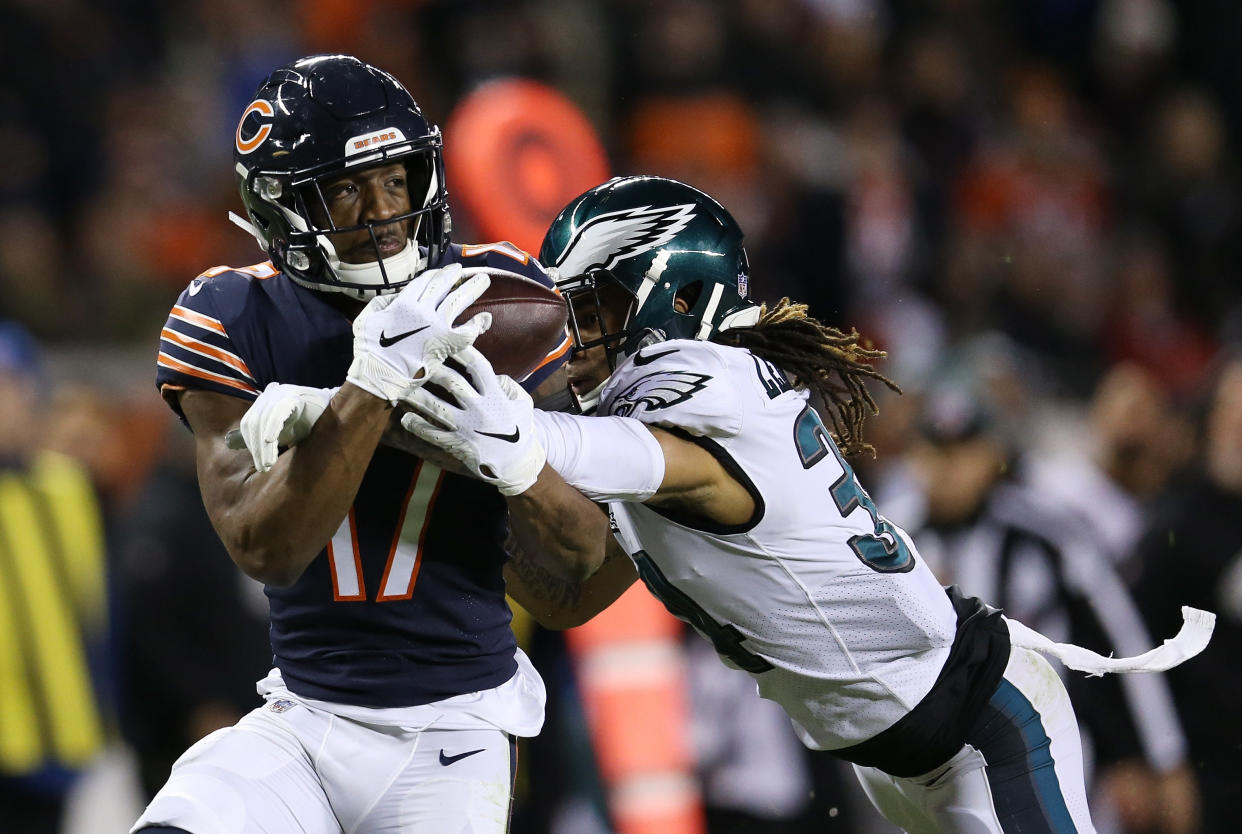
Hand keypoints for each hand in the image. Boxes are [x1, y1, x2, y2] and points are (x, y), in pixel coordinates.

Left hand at [233, 382, 336, 471]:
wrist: (335, 408)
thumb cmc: (310, 422)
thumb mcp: (287, 431)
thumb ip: (271, 438)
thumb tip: (256, 454)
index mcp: (265, 401)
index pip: (249, 423)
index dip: (250, 443)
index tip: (257, 460)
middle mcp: (270, 394)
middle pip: (253, 422)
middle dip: (256, 447)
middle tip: (262, 467)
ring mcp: (280, 393)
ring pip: (263, 420)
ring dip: (264, 445)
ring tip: (268, 463)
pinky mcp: (292, 396)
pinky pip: (278, 414)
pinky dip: (273, 428)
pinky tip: (270, 441)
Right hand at [346, 262, 491, 403]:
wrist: (381, 374)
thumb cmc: (370, 350)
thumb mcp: (367, 319)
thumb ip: (381, 303)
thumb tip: (395, 297)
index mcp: (403, 303)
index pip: (424, 282)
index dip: (435, 275)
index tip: (443, 272)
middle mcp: (422, 311)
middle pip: (443, 286)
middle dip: (454, 275)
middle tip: (462, 270)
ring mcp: (436, 326)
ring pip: (458, 302)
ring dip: (472, 288)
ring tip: (483, 280)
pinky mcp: (446, 344)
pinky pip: (466, 332)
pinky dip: (477, 324)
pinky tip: (485, 317)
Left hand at [399, 346, 544, 495]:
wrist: (518, 465)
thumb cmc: (520, 429)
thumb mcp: (523, 403)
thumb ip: (508, 385)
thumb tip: (491, 373)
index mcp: (496, 397)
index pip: (478, 367)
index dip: (462, 351)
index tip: (446, 340)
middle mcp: (480, 411)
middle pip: (454, 383)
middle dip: (434, 370)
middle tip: (417, 360)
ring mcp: (468, 429)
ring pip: (438, 409)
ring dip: (418, 397)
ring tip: (402, 388)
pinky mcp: (458, 445)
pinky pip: (434, 434)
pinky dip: (418, 427)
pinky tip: (406, 419)